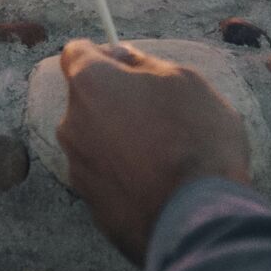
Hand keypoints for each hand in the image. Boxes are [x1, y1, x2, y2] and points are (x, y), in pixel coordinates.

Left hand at [57, 40, 253, 264]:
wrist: (198, 217)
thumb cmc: (196, 139)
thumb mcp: (185, 82)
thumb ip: (146, 63)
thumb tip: (124, 57)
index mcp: (90, 85)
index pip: (76, 53)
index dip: (103, 55)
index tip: (128, 65)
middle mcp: (72, 124)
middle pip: (87, 101)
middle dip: (115, 102)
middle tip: (159, 115)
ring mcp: (78, 169)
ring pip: (96, 142)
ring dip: (120, 141)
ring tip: (165, 156)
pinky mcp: (91, 207)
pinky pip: (107, 179)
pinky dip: (125, 177)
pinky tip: (159, 185)